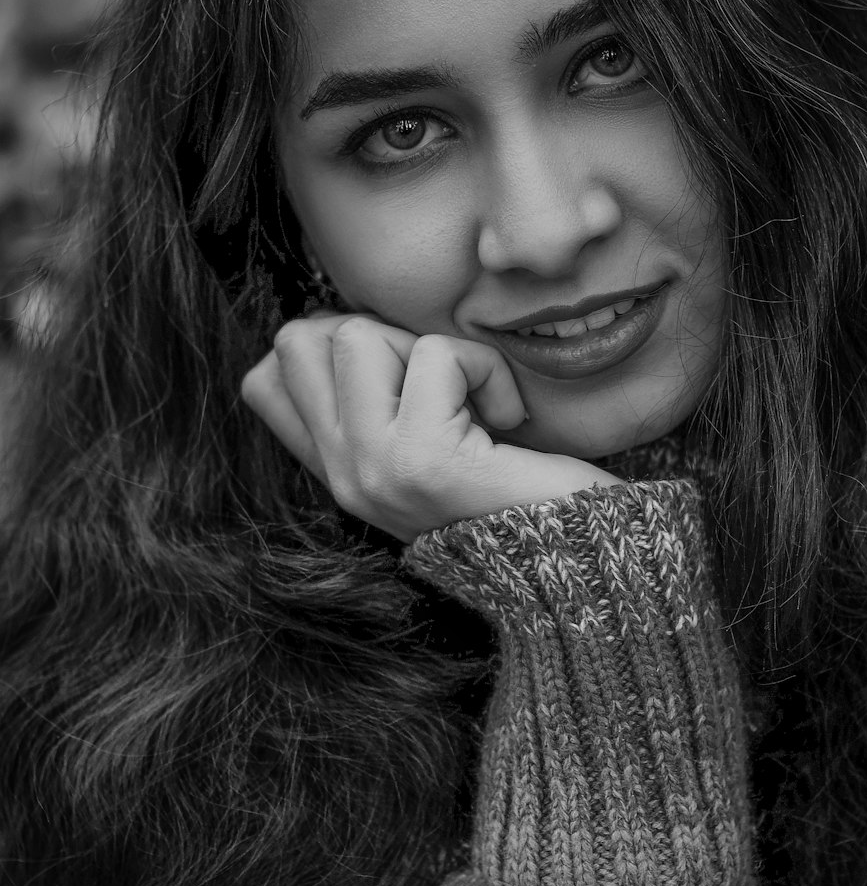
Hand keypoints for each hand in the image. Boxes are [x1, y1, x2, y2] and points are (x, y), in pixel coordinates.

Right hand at [240, 311, 618, 540]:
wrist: (581, 563)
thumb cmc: (522, 492)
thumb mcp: (426, 446)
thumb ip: (372, 403)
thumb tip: (334, 322)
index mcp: (341, 473)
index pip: (264, 383)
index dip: (329, 345)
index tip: (403, 370)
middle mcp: (345, 477)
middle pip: (301, 340)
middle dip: (380, 332)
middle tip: (440, 383)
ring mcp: (372, 471)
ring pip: (355, 334)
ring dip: (430, 346)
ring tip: (472, 399)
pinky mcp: (420, 460)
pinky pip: (436, 354)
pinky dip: (485, 368)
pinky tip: (509, 418)